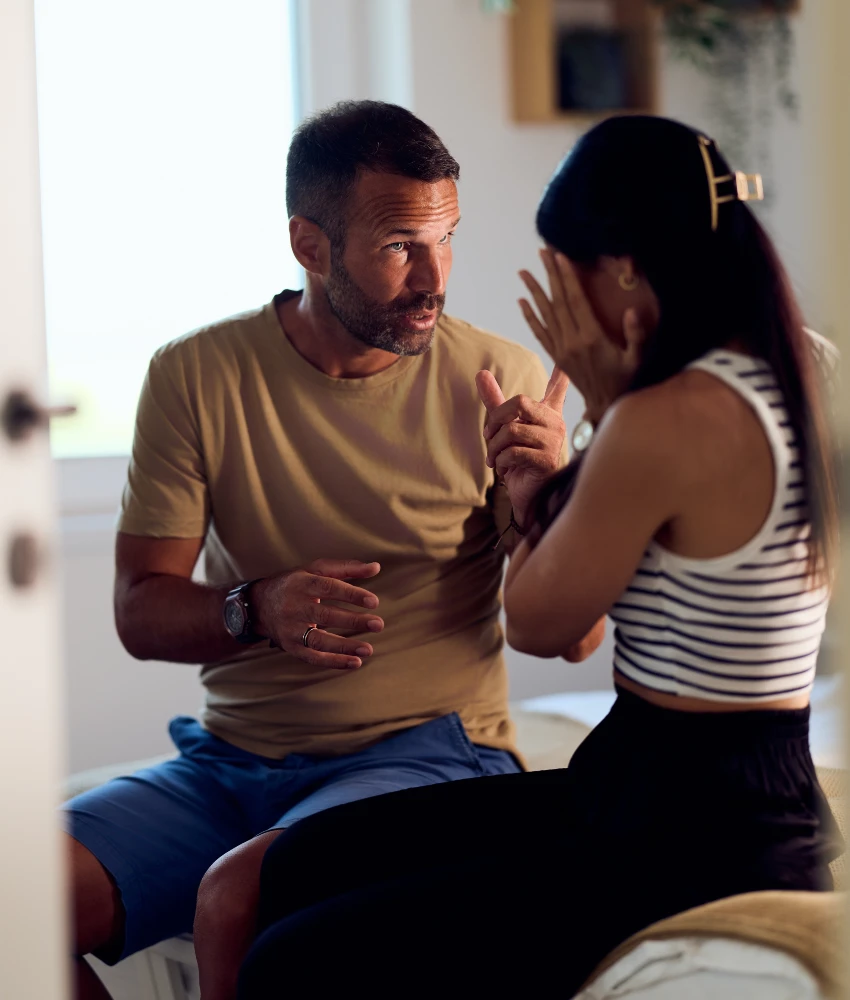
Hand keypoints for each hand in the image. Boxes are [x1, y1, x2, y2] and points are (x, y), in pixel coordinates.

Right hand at [251, 559, 383, 670]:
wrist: (258, 604)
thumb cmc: (295, 584)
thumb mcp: (316, 569)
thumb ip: (347, 568)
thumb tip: (376, 567)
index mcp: (303, 584)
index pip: (329, 588)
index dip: (351, 594)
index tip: (373, 601)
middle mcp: (295, 606)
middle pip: (326, 615)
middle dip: (353, 621)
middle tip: (378, 624)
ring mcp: (291, 629)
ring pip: (319, 640)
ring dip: (344, 646)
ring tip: (368, 649)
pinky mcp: (291, 646)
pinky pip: (313, 657)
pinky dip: (334, 662)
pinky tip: (355, 662)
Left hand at [475, 365, 567, 522]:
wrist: (526, 495)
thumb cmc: (519, 461)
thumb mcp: (505, 428)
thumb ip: (496, 402)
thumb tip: (480, 373)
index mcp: (547, 413)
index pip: (557, 389)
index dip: (560, 374)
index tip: (563, 361)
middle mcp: (555, 424)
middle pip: (518, 402)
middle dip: (495, 420)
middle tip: (488, 437)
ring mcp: (553, 441)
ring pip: (511, 431)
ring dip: (494, 448)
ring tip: (495, 459)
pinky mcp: (547, 459)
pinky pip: (513, 451)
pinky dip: (500, 461)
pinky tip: (505, 469)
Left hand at [519, 249, 642, 423]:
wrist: (605, 405)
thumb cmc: (625, 380)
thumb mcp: (637, 359)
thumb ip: (636, 336)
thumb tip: (632, 312)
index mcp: (591, 338)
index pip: (576, 301)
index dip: (567, 277)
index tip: (559, 257)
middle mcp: (572, 342)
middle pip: (558, 302)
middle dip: (549, 275)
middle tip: (541, 252)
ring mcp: (561, 349)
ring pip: (545, 315)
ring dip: (534, 291)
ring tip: (523, 271)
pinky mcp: (556, 356)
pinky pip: (539, 333)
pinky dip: (530, 317)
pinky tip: (521, 302)